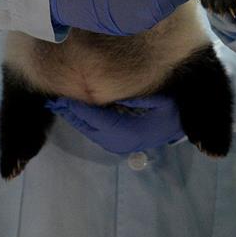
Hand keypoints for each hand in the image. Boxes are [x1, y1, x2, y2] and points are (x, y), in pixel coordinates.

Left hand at [45, 95, 183, 153]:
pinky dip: (84, 122)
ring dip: (75, 118)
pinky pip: (95, 132)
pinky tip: (76, 112)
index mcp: (127, 132)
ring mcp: (117, 145)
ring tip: (60, 105)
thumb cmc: (172, 112)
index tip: (63, 96)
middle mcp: (118, 142)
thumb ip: (134, 97)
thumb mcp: (158, 100)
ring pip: (89, 131)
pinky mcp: (118, 143)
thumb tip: (110, 92)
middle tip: (53, 100)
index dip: (78, 107)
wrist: (182, 128)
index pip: (96, 118)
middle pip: (88, 127)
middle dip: (70, 113)